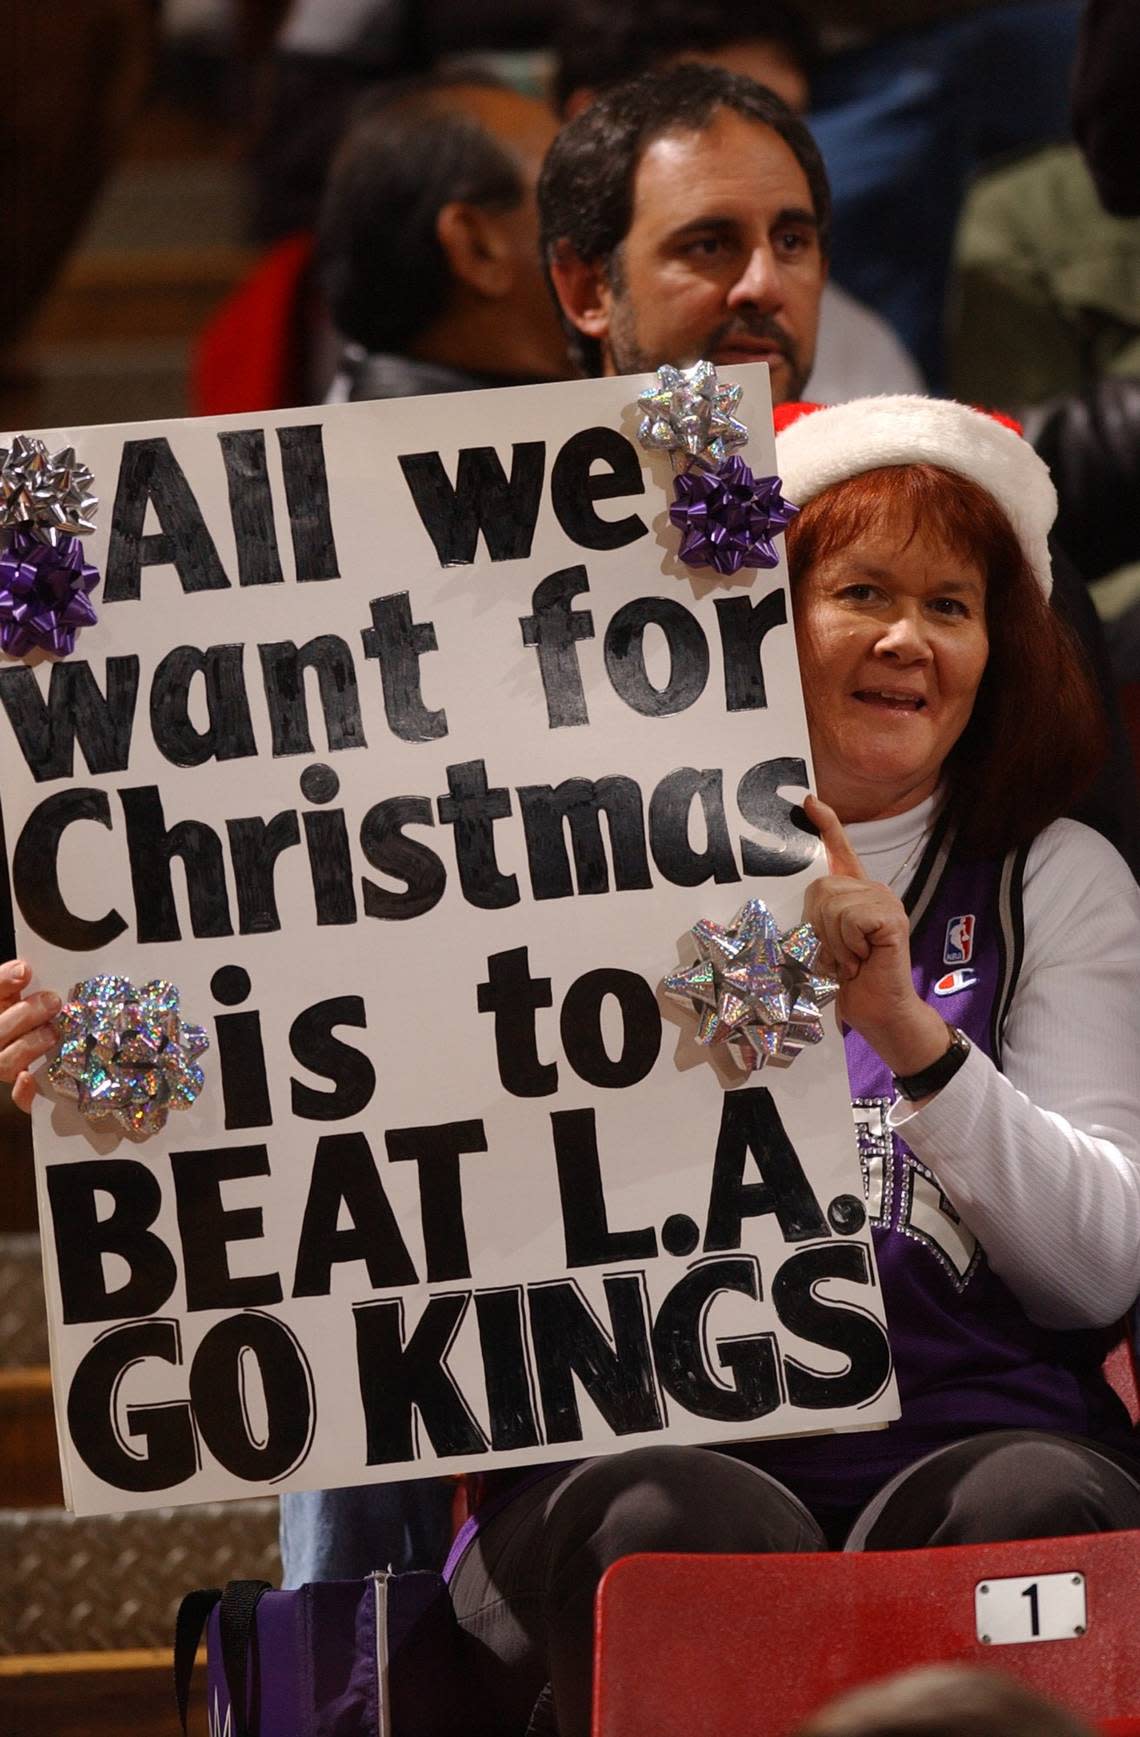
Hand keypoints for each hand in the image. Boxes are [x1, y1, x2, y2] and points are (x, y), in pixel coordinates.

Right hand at [0, 960, 60, 1112]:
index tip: (25, 970)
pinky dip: (22, 1090)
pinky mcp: (17, 1094)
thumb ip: (12, 988)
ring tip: (53, 1032)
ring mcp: (0, 1066)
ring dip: (29, 1044)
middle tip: (52, 1002)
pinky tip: (29, 1077)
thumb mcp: (12, 1002)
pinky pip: (18, 1099)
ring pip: (4, 1063)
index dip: (2, 982)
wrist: (17, 1063)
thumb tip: (24, 969)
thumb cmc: (19, 1023)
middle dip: (24, 1014)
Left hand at [803, 795, 949, 1078]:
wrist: (879, 1011)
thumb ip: (819, 916)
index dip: (826, 824)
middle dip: (819, 927)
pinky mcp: (891, 916)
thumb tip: (807, 896)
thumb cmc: (850, 982)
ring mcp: (885, 900)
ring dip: (832, 941)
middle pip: (821, 888)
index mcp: (856, 894)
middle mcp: (873, 890)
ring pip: (832, 904)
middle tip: (839, 955)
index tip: (808, 801)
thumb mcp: (825, 942)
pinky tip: (863, 959)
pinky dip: (847, 945)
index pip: (841, 850)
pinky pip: (849, 917)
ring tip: (851, 960)